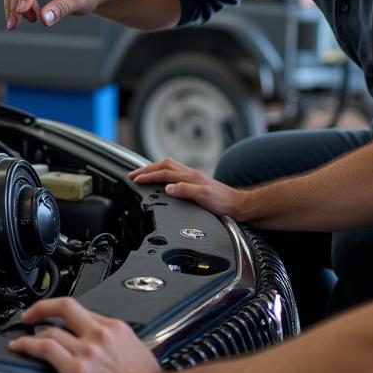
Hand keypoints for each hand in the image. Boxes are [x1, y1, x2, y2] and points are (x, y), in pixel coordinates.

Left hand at [7, 297, 164, 372]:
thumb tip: (104, 349)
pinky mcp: (76, 371)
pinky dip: (27, 346)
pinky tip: (20, 348)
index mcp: (115, 328)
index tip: (57, 317)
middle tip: (31, 315)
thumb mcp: (136, 350)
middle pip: (64, 308)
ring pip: (50, 331)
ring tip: (22, 339)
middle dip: (43, 308)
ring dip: (31, 334)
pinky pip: (45, 350)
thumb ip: (116, 344)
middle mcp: (99, 335)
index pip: (83, 312)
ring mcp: (87, 352)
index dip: (65, 314)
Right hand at [129, 158, 248, 218]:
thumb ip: (185, 190)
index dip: (148, 176)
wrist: (239, 206)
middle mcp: (191, 175)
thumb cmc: (224, 203)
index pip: (164, 173)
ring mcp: (194, 178)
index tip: (135, 179)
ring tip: (143, 174)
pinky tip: (163, 181)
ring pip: (169, 168)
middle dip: (147, 169)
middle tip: (133, 174)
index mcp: (190, 177)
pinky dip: (163, 175)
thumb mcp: (204, 197)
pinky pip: (175, 174)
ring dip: (154, 170)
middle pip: (164, 165)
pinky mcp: (197, 184)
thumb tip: (168, 188)